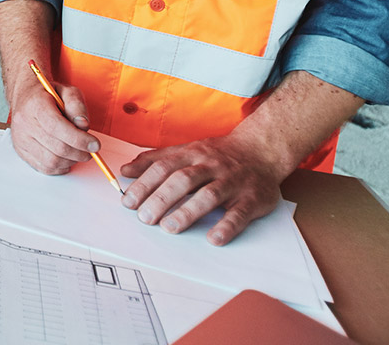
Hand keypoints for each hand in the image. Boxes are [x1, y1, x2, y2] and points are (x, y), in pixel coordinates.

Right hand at [7, 80, 97, 174]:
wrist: (26, 98)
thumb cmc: (48, 95)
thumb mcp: (67, 91)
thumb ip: (77, 105)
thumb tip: (83, 125)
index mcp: (35, 105)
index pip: (56, 127)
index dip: (79, 139)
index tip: (95, 145)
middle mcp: (23, 123)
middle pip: (56, 147)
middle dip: (79, 153)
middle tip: (91, 150)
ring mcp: (20, 139)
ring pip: (51, 161)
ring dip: (71, 161)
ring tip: (79, 152)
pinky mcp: (21, 151)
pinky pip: (44, 167)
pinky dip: (60, 167)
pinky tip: (67, 158)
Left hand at [118, 133, 288, 245]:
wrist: (263, 149)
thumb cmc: (219, 154)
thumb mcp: (186, 150)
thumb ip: (156, 160)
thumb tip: (125, 171)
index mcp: (193, 154)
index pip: (164, 168)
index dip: (145, 184)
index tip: (128, 202)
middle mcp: (211, 166)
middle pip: (183, 180)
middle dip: (162, 199)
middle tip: (145, 218)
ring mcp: (232, 182)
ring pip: (209, 195)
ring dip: (188, 212)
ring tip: (169, 228)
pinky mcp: (252, 198)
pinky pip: (240, 213)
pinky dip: (227, 226)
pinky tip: (214, 238)